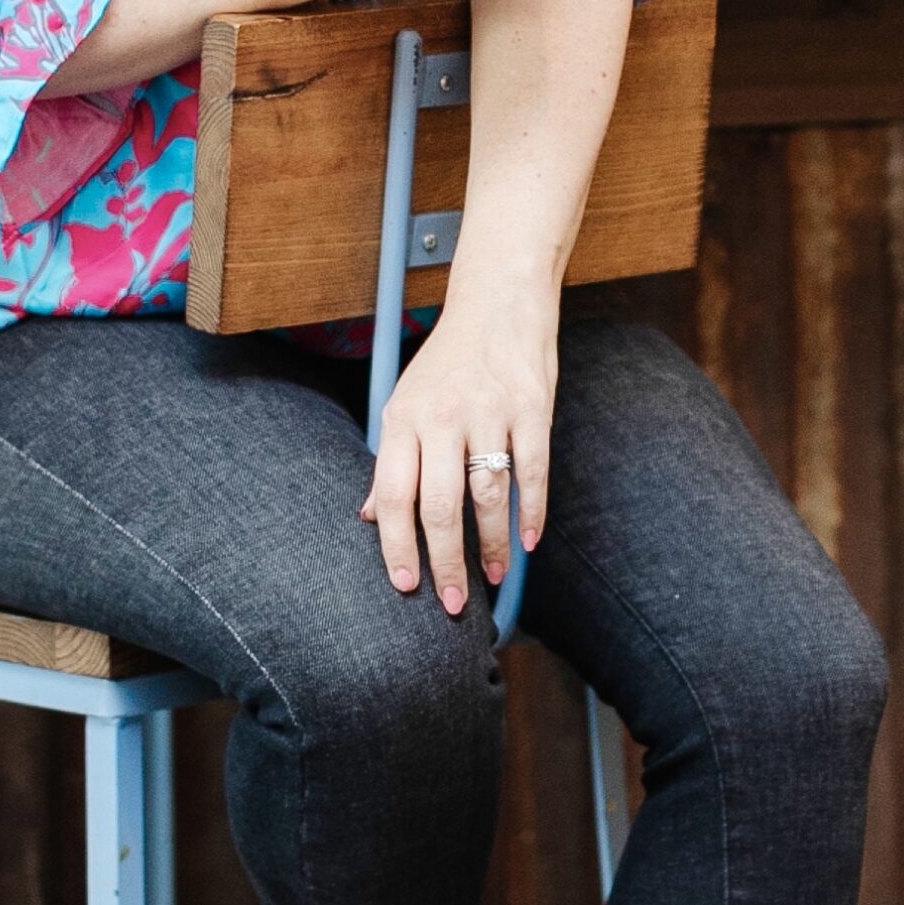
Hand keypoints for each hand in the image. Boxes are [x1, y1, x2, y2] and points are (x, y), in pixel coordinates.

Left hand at [365, 279, 556, 610]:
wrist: (498, 301)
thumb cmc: (449, 361)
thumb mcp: (405, 402)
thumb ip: (393, 460)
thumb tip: (371, 517)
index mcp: (402, 419)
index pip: (392, 495)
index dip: (397, 546)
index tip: (406, 586)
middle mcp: (441, 418)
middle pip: (438, 506)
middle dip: (445, 563)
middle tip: (454, 603)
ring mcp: (489, 413)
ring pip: (487, 496)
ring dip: (491, 546)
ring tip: (493, 576)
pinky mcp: (532, 409)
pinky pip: (532, 473)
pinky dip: (531, 513)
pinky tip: (528, 541)